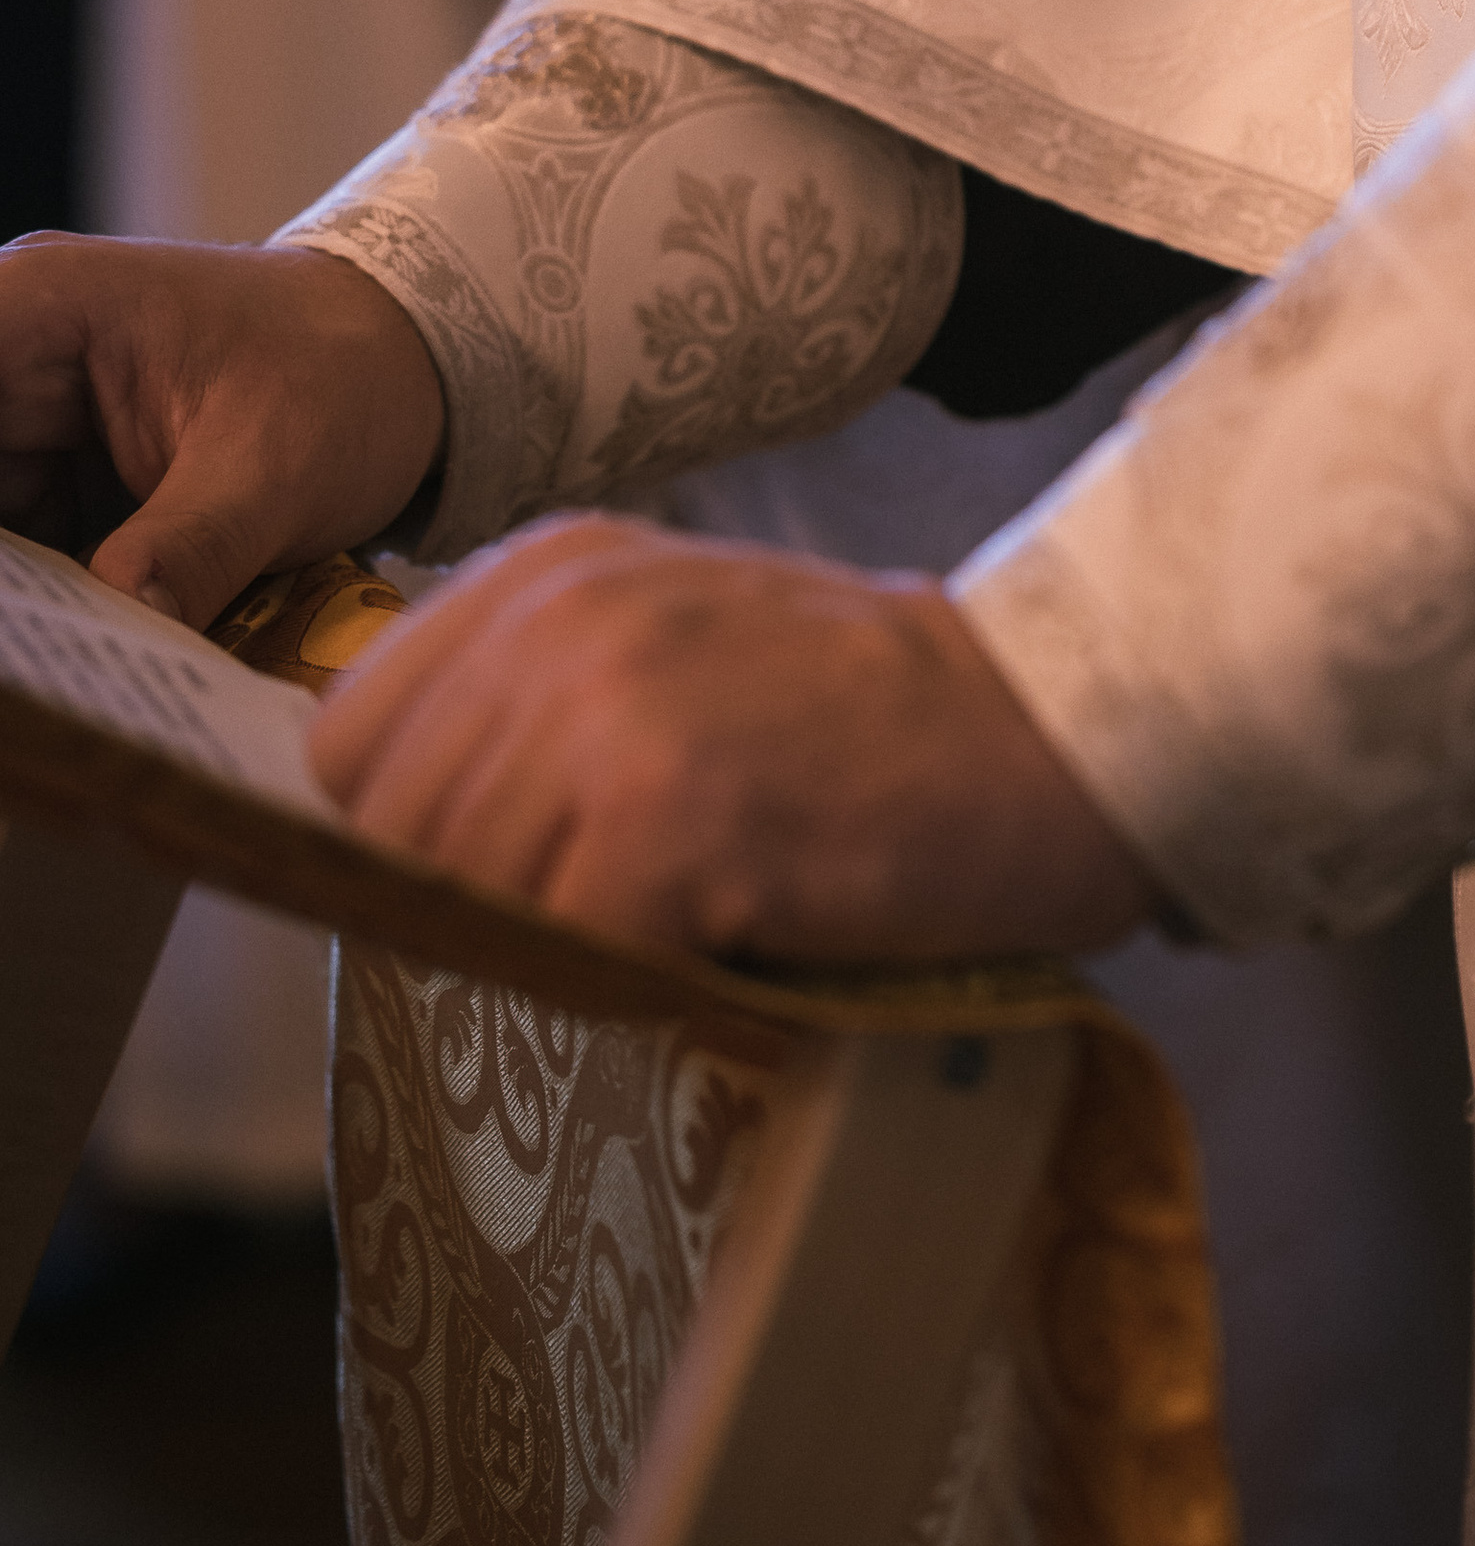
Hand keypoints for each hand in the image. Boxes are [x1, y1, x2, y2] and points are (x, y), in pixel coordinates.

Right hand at [0, 235, 446, 626]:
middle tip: (26, 658)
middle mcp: (12, 359)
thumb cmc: (347, 374)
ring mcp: (27, 422)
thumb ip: (191, 547)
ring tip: (44, 678)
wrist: (417, 365)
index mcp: (40, 310)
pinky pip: (14, 557)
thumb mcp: (277, 466)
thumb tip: (116, 625)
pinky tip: (66, 666)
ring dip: (15, 605)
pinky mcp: (55, 480)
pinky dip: (36, 611)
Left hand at [310, 514, 1155, 963]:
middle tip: (624, 905)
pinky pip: (570, 954)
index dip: (413, 828)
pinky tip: (733, 931)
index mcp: (549, 569)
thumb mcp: (676, 639)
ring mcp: (608, 715)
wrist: (1050, 726)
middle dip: (484, 898)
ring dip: (566, 940)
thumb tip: (401, 842)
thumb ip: (538, 697)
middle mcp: (558, 622)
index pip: (353, 742)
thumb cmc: (872, 711)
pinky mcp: (668, 821)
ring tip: (690, 910)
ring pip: (468, 902)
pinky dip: (639, 976)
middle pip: (394, 834)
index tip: (515, 866)